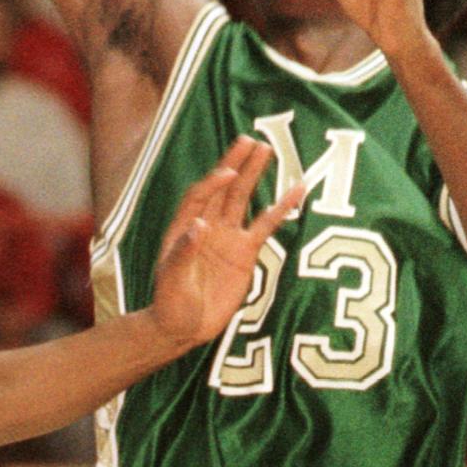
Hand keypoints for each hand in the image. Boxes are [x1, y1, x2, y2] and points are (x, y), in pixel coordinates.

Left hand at [150, 138, 303, 352]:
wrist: (184, 327)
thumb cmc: (170, 302)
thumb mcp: (171, 279)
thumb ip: (184, 253)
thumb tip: (199, 226)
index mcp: (183, 227)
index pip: (199, 197)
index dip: (212, 184)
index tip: (228, 172)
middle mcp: (206, 225)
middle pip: (223, 188)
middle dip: (235, 164)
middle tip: (251, 140)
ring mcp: (227, 237)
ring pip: (243, 199)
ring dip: (253, 175)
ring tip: (267, 149)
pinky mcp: (246, 252)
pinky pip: (266, 225)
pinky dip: (281, 209)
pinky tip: (296, 191)